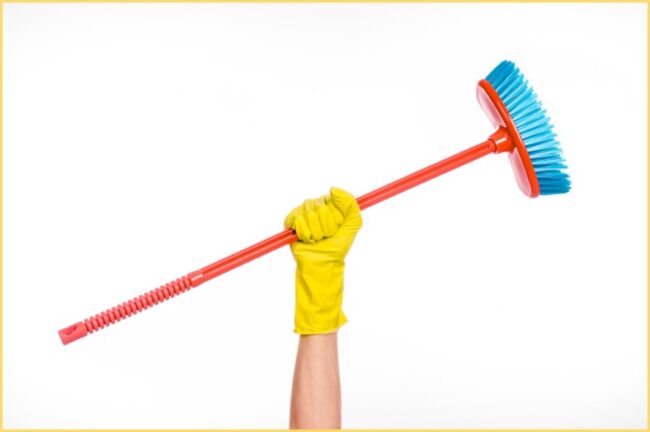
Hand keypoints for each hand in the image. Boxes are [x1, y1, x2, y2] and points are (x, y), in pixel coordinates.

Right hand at [284, 187, 362, 333]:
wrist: (323, 262)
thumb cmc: (338, 245)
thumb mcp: (354, 224)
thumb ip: (351, 204)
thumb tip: (332, 189)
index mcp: (330, 203)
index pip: (331, 199)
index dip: (335, 218)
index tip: (337, 229)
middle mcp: (316, 205)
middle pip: (319, 206)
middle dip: (325, 227)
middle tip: (326, 236)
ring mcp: (302, 212)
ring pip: (308, 213)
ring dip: (315, 232)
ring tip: (316, 239)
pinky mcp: (291, 221)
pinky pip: (297, 220)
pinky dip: (304, 233)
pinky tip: (306, 239)